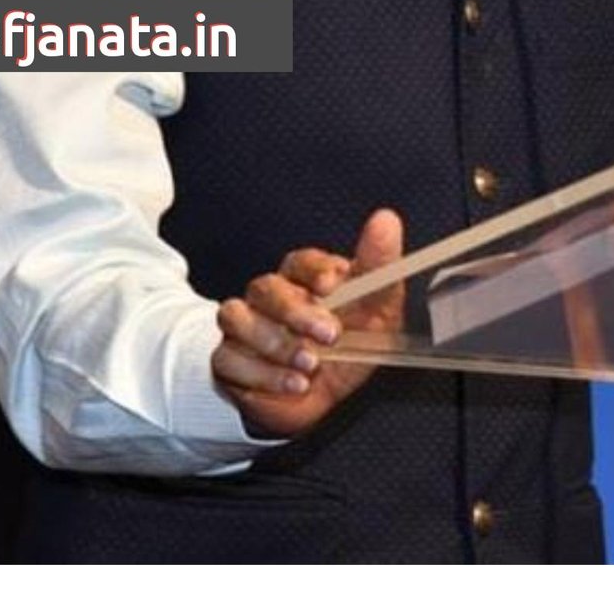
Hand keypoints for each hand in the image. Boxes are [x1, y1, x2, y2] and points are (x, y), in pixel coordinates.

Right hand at [211, 207, 404, 438]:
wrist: (331, 395)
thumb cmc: (353, 340)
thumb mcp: (379, 305)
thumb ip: (380, 262)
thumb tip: (386, 218)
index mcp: (303, 277)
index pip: (300, 261)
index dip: (313, 271)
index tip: (332, 286)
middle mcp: (269, 296)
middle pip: (266, 288)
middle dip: (296, 312)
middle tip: (329, 334)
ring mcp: (244, 327)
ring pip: (237, 319)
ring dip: (275, 344)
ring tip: (310, 364)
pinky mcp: (228, 360)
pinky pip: (227, 359)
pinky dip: (261, 374)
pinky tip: (294, 384)